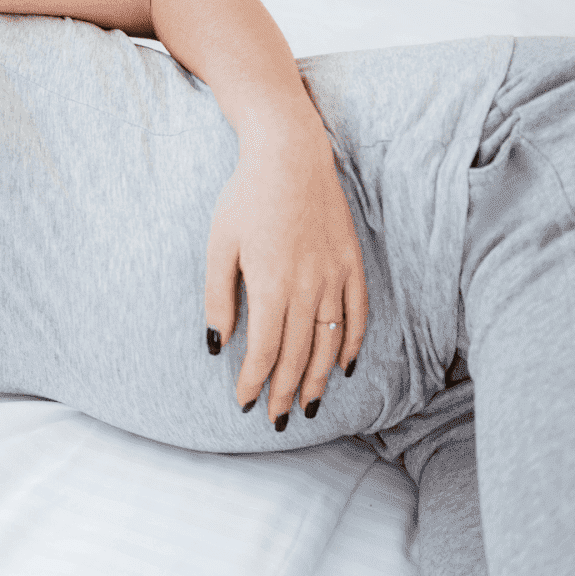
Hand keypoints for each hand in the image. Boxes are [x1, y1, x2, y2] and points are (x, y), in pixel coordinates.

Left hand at [204, 129, 367, 427]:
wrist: (290, 155)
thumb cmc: (245, 198)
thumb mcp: (218, 247)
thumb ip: (219, 299)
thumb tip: (217, 344)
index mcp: (271, 285)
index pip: (266, 350)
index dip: (255, 381)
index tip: (243, 402)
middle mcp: (308, 286)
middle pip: (300, 354)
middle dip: (287, 391)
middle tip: (277, 420)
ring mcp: (335, 276)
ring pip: (331, 341)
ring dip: (320, 378)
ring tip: (310, 406)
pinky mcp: (352, 263)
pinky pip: (358, 314)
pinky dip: (352, 343)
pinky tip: (344, 366)